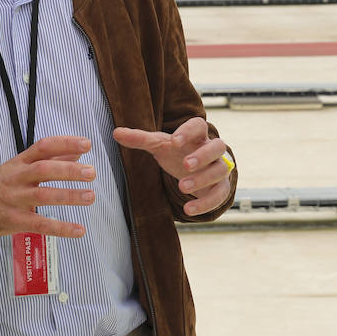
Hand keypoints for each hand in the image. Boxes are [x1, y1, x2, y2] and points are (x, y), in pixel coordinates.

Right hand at [0, 136, 96, 237]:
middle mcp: (17, 178)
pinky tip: (79, 230)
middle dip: (69, 171)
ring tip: (90, 196)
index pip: (43, 147)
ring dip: (68, 196)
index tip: (86, 144)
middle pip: (43, 169)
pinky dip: (61, 228)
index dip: (65, 144)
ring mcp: (14, 199)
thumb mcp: (21, 167)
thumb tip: (78, 154)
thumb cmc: (1, 184)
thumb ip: (50, 160)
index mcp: (20, 161)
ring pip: (43, 196)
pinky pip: (39, 224)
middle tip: (91, 172)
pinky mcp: (14, 221)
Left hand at [113, 117, 233, 216]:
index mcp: (197, 135)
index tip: (174, 141)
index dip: (189, 132)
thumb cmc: (177, 153)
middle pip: (218, 146)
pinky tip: (188, 210)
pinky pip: (221, 194)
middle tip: (185, 165)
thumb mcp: (159, 146)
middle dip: (202, 156)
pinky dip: (206, 203)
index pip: (199, 126)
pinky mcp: (221, 187)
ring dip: (203, 179)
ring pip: (221, 170)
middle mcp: (212, 149)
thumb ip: (140, 139)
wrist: (196, 170)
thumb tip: (115, 132)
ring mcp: (219, 168)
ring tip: (182, 187)